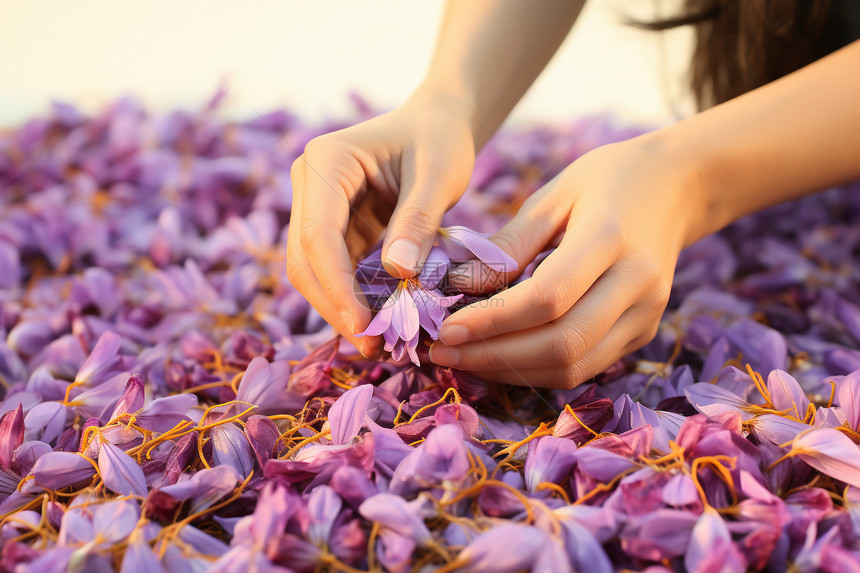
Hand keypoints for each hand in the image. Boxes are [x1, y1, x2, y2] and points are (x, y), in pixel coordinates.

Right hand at [287, 91, 475, 356]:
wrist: (436, 123)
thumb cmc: (440, 139)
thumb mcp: (440, 174)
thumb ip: (418, 220)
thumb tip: (398, 273)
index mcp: (326, 161)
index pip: (318, 235)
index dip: (337, 286)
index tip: (364, 326)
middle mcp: (308, 182)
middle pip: (305, 259)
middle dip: (335, 306)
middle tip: (374, 348)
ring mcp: (315, 206)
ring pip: (313, 271)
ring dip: (341, 308)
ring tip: (379, 344)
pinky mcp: (332, 226)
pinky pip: (333, 270)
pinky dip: (353, 298)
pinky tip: (380, 323)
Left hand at [429, 136, 706, 388]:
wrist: (677, 188)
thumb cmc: (606, 180)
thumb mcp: (553, 194)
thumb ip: (509, 244)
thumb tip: (459, 288)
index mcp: (611, 238)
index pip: (548, 298)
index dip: (493, 321)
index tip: (445, 329)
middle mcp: (637, 284)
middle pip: (562, 344)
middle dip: (494, 357)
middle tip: (442, 353)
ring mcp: (646, 314)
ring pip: (574, 367)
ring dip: (512, 372)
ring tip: (462, 359)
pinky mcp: (643, 332)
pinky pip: (585, 367)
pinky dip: (537, 371)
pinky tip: (500, 357)